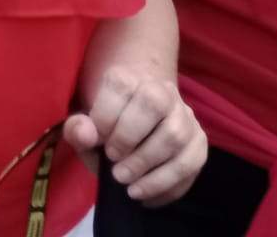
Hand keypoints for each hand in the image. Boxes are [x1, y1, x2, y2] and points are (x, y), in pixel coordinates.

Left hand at [64, 67, 204, 206]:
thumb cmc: (106, 126)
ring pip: (177, 136)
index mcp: (129, 78)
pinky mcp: (199, 142)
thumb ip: (77, 129)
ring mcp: (185, 116)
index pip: (121, 86)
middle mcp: (162, 91)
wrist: (135, 126)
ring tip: (130, 187)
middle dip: (130, 139)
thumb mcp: (85, 127)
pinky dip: (168, 186)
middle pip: (154, 103)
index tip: (99, 142)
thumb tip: (88, 136)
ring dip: (151, 168)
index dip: (106, 117)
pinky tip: (147, 198)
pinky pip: (192, 164)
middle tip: (115, 167)